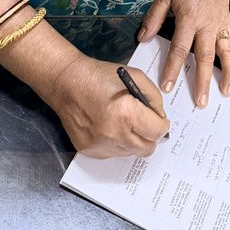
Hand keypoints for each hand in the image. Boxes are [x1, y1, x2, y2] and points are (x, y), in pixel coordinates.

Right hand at [47, 53, 167, 157]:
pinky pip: (113, 153)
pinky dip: (117, 143)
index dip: (162, 125)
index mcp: (126, 113)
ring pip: (130, 153)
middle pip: (146, 149)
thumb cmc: (100, 76)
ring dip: (133, 140)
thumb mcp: (135, 77)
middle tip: (146, 124)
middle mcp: (113, 134)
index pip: (157, 132)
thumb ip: (154, 98)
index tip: (160, 121)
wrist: (67, 83)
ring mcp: (99, 145)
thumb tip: (160, 118)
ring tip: (124, 122)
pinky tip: (110, 126)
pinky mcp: (88, 150)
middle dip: (150, 136)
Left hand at [138, 0, 229, 106]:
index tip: (167, 86)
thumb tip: (142, 38)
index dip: (172, 68)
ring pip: (225, 53)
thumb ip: (154, 17)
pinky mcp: (227, 20)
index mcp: (189, 17)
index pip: (180, 49)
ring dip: (226, 74)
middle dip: (202, 81)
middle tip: (201, 102)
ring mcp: (220, 23)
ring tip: (225, 92)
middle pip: (205, 57)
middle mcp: (207, 24)